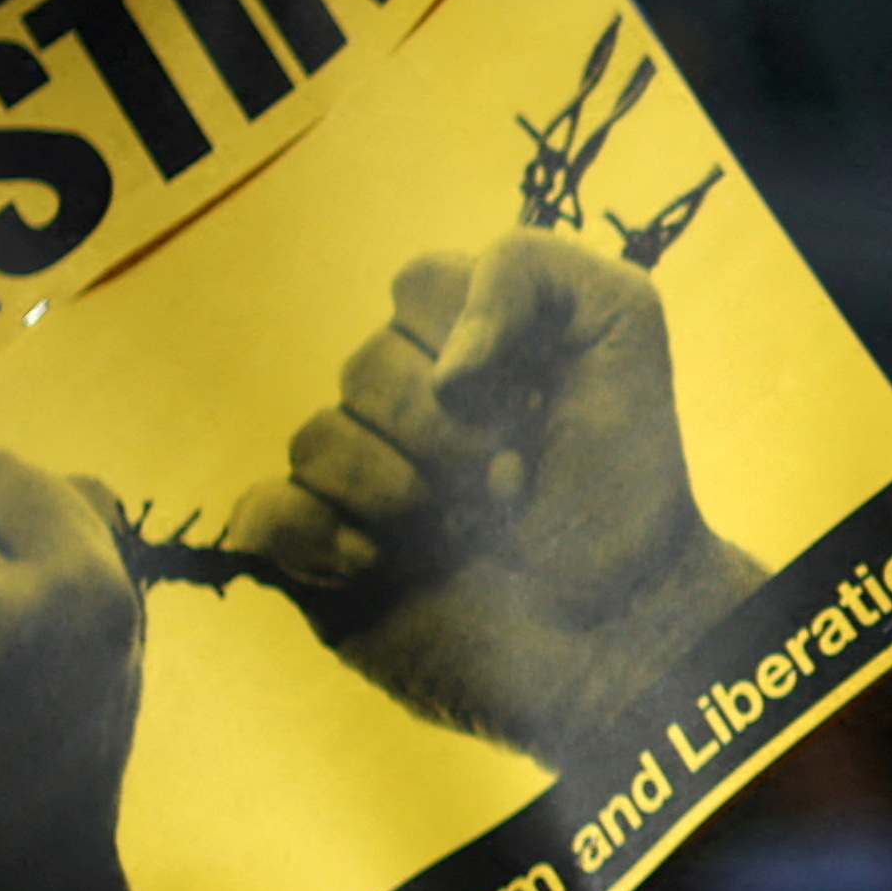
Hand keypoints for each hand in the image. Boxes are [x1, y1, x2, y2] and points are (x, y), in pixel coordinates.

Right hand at [219, 234, 760, 764]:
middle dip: (456, 434)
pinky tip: (376, 565)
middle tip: (515, 485)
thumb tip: (443, 363)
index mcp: (455, 339)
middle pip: (367, 367)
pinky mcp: (320, 556)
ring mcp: (355, 478)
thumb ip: (528, 268)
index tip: (546, 402)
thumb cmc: (627, 477)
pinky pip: (262, 514)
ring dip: (405, 494)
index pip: (418, 284)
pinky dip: (313, 536)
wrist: (628, 623)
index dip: (483, 339)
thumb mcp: (620, 321)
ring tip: (466, 536)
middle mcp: (396, 401)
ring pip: (318, 440)